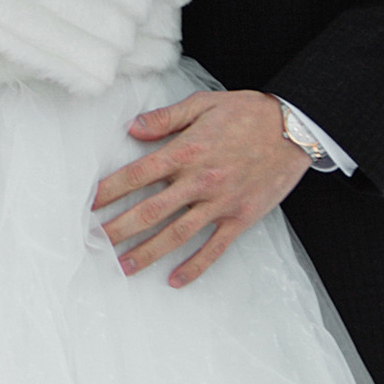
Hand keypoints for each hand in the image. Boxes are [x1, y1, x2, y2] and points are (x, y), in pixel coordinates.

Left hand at [91, 89, 308, 286]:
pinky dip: (195, 266)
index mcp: (187, 151)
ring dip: (147, 252)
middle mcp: (200, 180)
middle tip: (94, 242)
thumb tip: (133, 129)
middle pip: (151, 210)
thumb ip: (166, 118)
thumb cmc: (249, 113)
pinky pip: (215, 248)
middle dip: (119, 228)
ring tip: (123, 266)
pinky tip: (175, 279)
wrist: (295, 128)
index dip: (110, 190)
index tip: (89, 204)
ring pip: (177, 234)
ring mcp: (221, 202)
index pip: (138, 174)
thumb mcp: (204, 104)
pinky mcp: (241, 217)